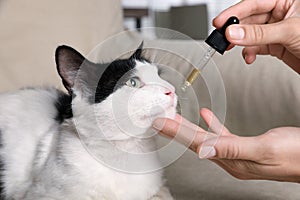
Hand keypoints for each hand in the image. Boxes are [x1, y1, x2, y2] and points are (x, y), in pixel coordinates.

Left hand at [153, 108, 299, 182]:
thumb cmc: (297, 154)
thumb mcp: (264, 148)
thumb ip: (232, 148)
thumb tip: (203, 150)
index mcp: (233, 160)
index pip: (197, 143)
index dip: (176, 132)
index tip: (160, 123)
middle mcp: (232, 159)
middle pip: (197, 141)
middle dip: (176, 130)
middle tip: (160, 121)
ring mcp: (238, 154)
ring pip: (206, 137)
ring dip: (190, 127)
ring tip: (175, 118)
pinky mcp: (245, 147)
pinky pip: (222, 135)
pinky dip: (213, 124)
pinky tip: (206, 116)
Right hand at [214, 0, 299, 72]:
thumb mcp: (289, 31)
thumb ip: (258, 33)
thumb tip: (234, 33)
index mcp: (287, 0)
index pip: (254, 2)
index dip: (235, 12)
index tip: (220, 22)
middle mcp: (281, 14)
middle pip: (250, 18)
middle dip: (235, 29)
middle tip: (222, 37)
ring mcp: (277, 30)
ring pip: (251, 34)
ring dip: (241, 43)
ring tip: (231, 48)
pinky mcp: (275, 45)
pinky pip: (256, 46)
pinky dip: (249, 52)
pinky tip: (248, 56)